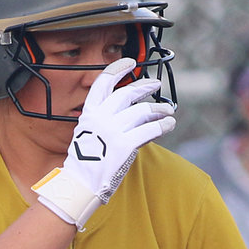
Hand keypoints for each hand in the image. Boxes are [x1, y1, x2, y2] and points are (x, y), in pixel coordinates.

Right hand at [32, 57, 174, 229]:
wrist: (80, 185)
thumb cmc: (85, 163)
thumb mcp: (88, 134)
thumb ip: (104, 120)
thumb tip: (131, 111)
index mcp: (89, 113)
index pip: (103, 83)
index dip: (118, 69)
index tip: (130, 62)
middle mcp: (100, 118)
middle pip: (128, 93)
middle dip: (145, 87)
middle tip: (156, 85)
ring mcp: (113, 131)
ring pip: (143, 111)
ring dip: (159, 109)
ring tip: (167, 111)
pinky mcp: (125, 145)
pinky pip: (150, 130)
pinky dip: (163, 125)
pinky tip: (169, 124)